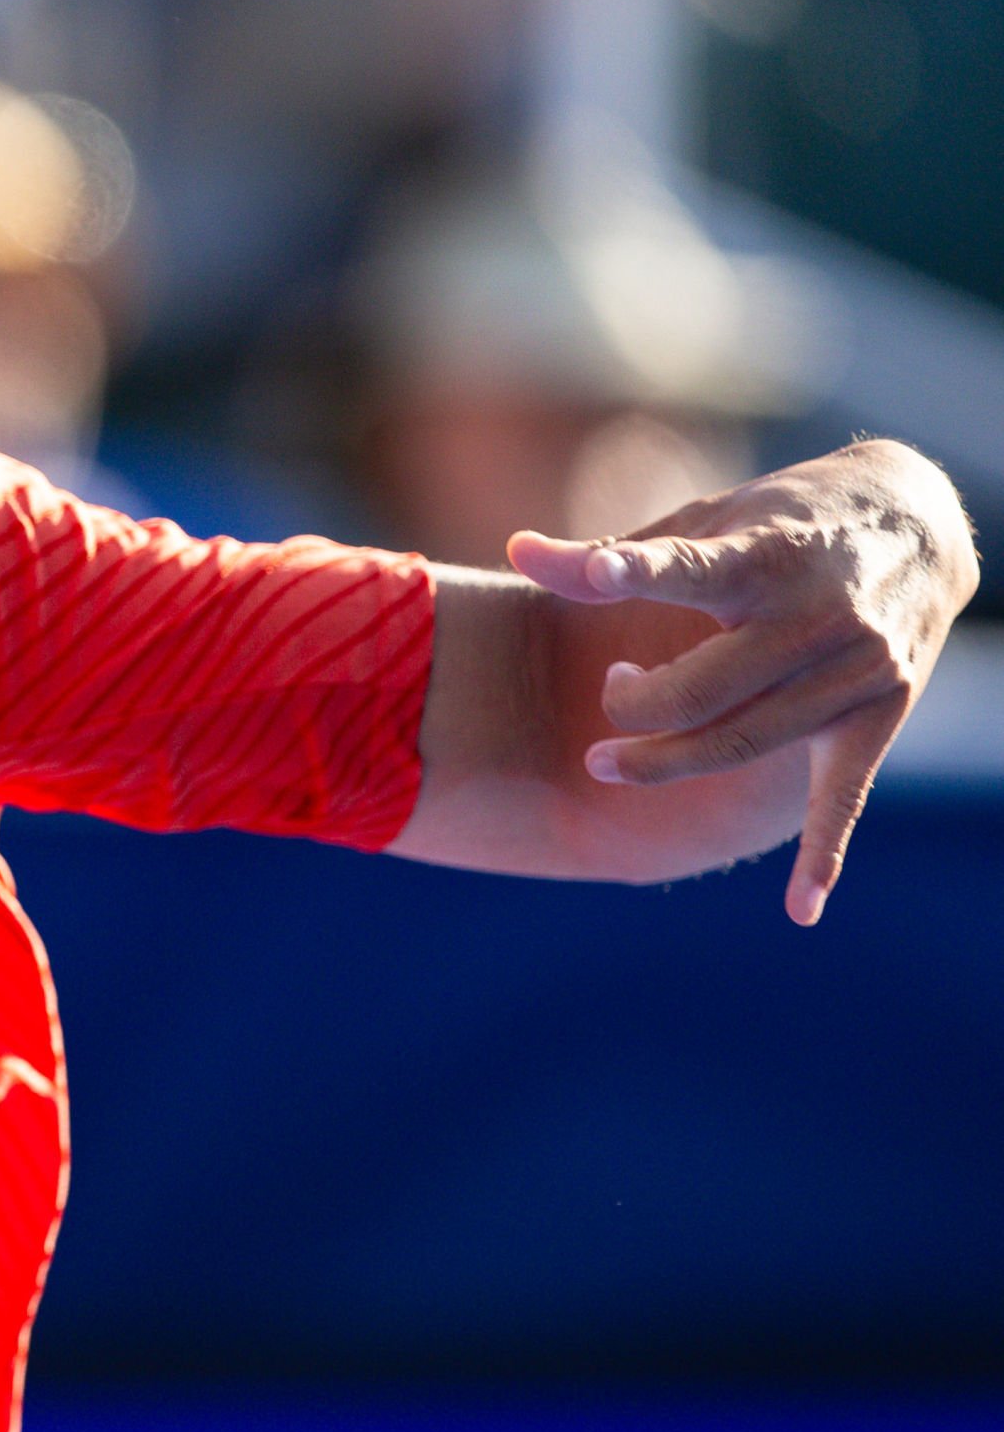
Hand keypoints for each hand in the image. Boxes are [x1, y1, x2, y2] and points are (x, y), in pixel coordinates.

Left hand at [509, 438, 977, 922]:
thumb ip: (612, 555)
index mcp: (767, 555)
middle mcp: (818, 616)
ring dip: (667, 763)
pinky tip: (801, 911)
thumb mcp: (705, 520)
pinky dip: (824, 854)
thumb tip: (515, 552)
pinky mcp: (879, 714)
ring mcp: (854, 670)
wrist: (916, 520)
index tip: (597, 573)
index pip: (694, 569)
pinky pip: (845, 795)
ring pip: (745, 744)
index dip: (636, 571)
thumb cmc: (780, 523)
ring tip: (611, 756)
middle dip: (632, 706)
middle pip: (704, 689)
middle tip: (610, 689)